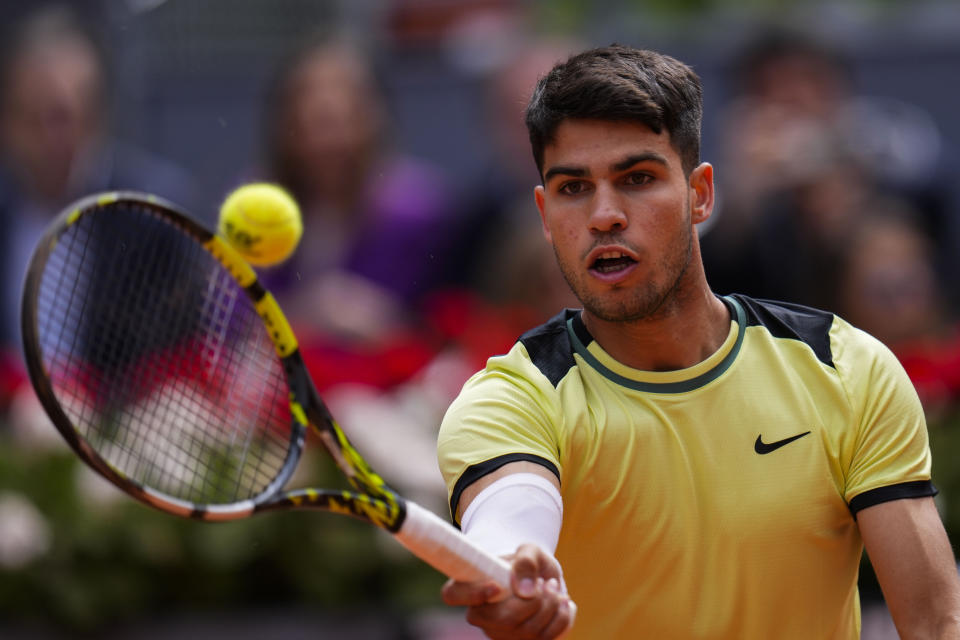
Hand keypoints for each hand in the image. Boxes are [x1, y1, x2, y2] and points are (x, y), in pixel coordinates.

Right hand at [442, 543, 575, 638]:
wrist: (541, 579)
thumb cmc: (527, 563)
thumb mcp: (529, 551)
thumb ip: (526, 561)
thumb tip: (525, 590)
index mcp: (470, 586)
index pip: (453, 594)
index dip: (471, 593)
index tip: (496, 587)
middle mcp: (480, 615)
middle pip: (502, 620)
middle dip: (533, 602)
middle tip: (546, 582)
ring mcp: (499, 633)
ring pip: (527, 632)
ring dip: (551, 607)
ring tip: (554, 588)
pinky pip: (546, 639)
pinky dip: (561, 619)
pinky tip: (562, 603)